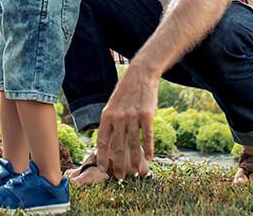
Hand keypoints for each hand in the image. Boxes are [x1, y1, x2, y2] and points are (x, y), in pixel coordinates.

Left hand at [96, 62, 157, 178]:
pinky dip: (148, 148)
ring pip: (133, 144)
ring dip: (134, 161)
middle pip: (117, 146)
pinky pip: (147, 136)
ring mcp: (132, 116)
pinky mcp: (147, 114)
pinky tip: (150, 159)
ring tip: (136, 173)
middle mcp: (118, 117)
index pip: (102, 141)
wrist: (140, 75)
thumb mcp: (113, 106)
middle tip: (119, 178)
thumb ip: (111, 124)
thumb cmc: (125, 93)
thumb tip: (108, 145)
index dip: (102, 157)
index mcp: (107, 115)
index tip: (102, 170)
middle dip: (118, 165)